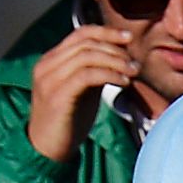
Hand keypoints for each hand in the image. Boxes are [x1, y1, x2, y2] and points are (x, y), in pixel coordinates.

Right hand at [23, 24, 151, 164]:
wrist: (47, 149)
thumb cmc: (67, 121)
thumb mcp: (81, 90)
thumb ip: (93, 71)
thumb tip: (119, 57)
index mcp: (51, 60)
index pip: (80, 33)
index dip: (106, 32)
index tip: (128, 38)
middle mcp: (47, 65)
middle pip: (85, 42)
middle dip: (115, 48)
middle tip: (135, 62)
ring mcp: (50, 79)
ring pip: (87, 56)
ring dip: (115, 61)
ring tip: (134, 72)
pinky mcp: (57, 95)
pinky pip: (86, 75)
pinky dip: (109, 75)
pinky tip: (124, 82)